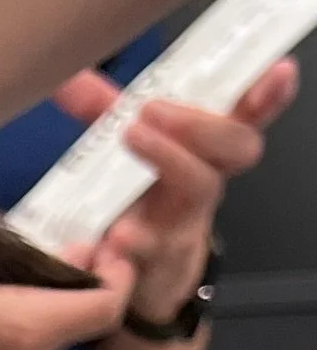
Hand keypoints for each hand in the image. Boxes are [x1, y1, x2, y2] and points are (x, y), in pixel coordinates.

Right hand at [0, 251, 133, 349]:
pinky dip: (20, 328)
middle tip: (67, 245)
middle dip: (78, 285)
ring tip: (25, 270)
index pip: (107, 309)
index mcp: (22, 332)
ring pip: (49, 340)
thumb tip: (74, 255)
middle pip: (78, 325)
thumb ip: (28, 258)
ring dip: (48, 306)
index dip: (119, 273)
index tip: (108, 245)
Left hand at [55, 59, 298, 322]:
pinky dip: (135, 239)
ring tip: (132, 139)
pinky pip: (154, 249)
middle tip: (152, 108)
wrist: (131, 279)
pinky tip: (116, 233)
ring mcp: (184, 223)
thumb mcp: (121, 154)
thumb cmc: (137, 207)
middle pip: (236, 146)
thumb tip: (68, 76)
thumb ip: (99, 112)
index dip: (267, 95)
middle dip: (202, 120)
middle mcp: (203, 183)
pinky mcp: (157, 261)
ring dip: (171, 159)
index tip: (280, 70)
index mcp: (202, 151)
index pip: (244, 115)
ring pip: (202, 188)